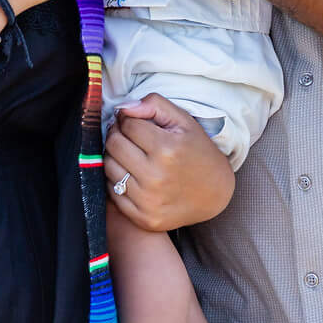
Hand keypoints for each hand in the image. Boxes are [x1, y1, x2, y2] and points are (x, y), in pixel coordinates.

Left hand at [103, 95, 234, 231]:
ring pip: (108, 167)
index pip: (127, 124)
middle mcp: (155, 176)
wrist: (214, 194)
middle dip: (117, 135)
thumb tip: (123, 108)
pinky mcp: (143, 218)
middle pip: (114, 145)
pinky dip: (117, 180)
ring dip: (115, 157)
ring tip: (131, 154)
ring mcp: (148, 200)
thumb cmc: (197, 152)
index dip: (128, 119)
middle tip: (129, 136)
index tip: (135, 122)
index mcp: (167, 149)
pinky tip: (132, 174)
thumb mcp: (184, 121)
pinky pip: (112, 192)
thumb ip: (154, 105)